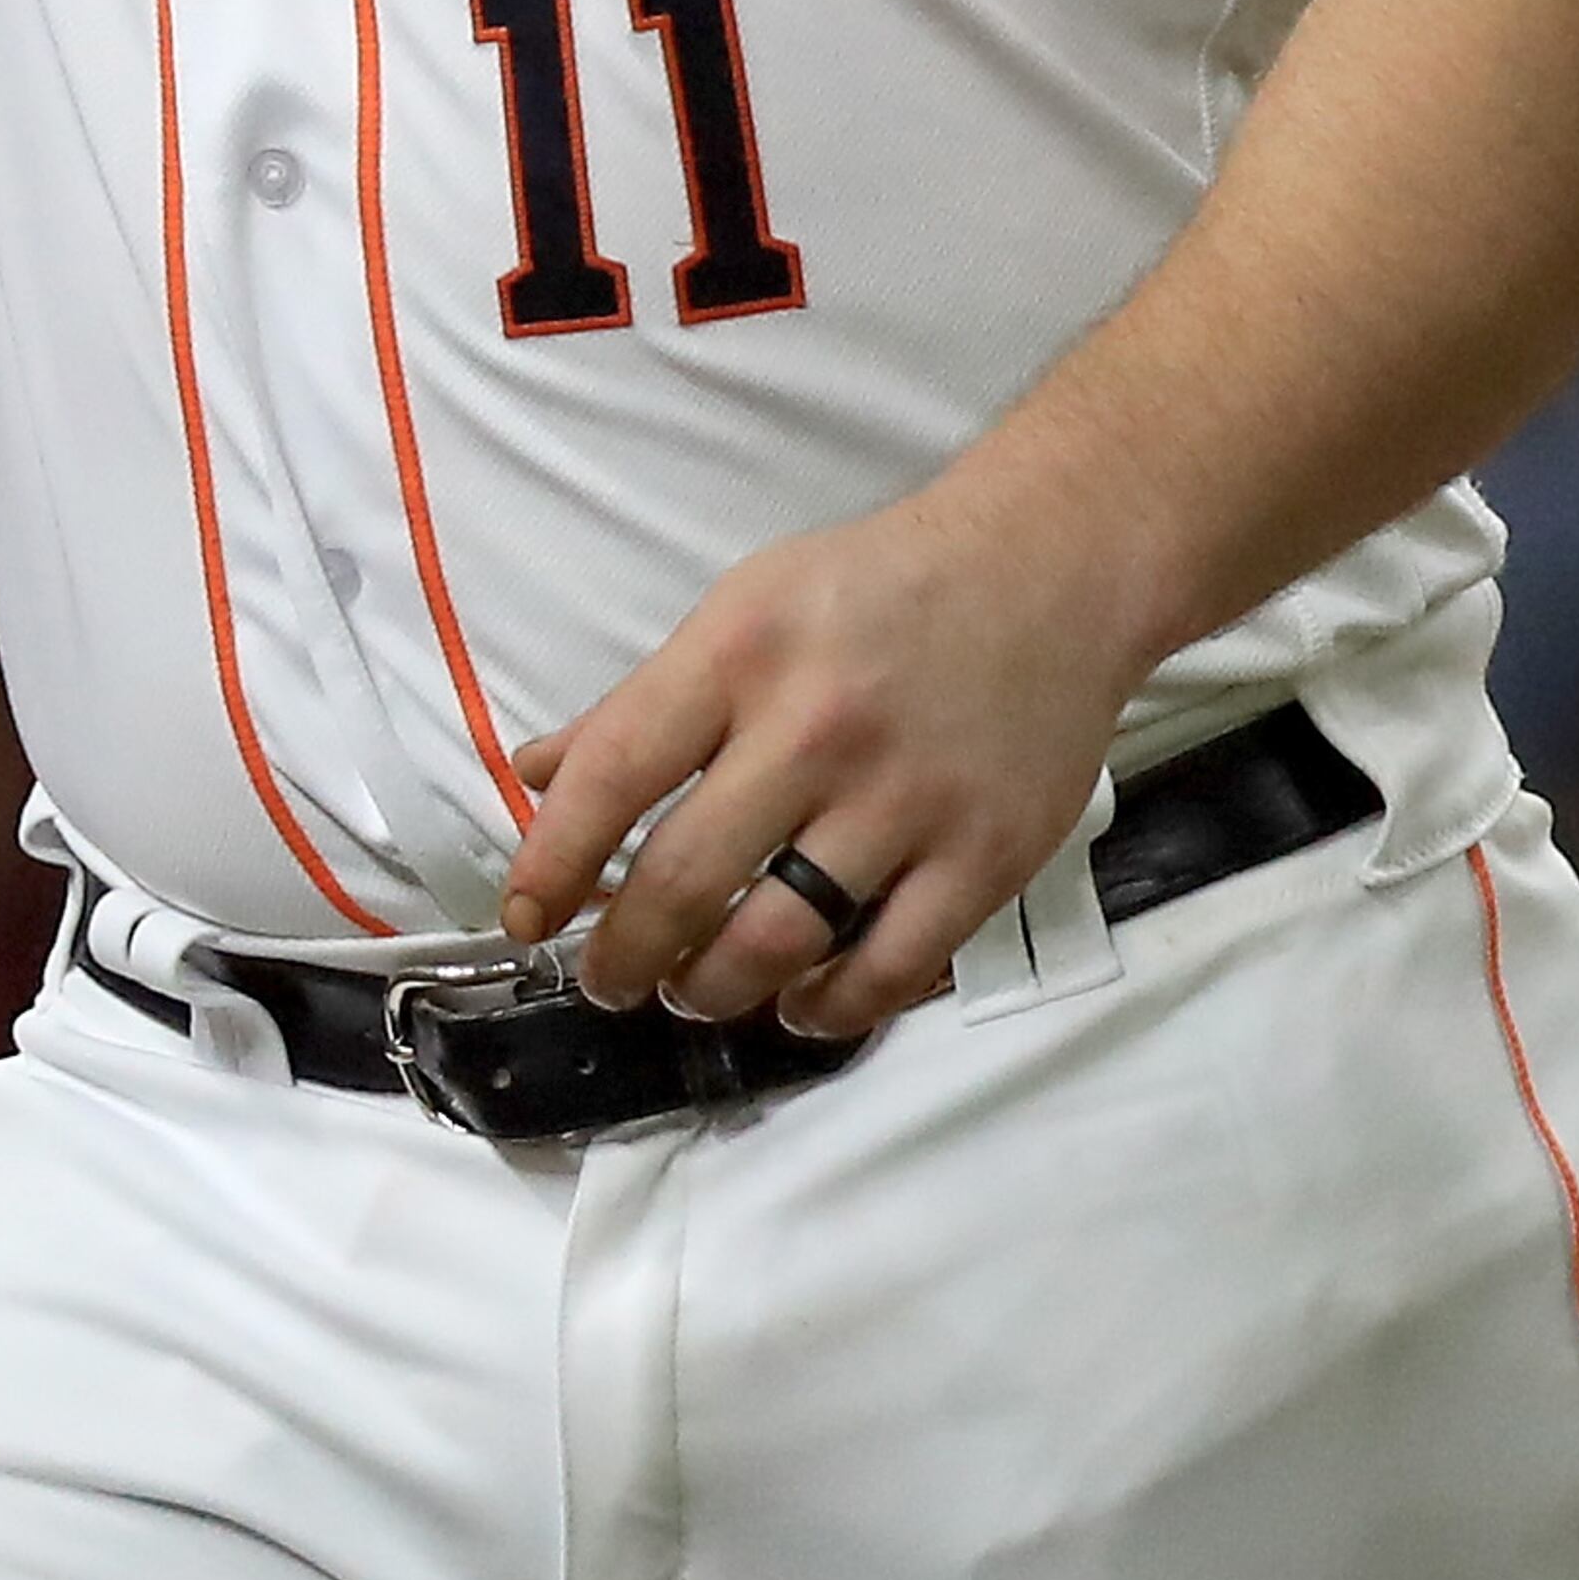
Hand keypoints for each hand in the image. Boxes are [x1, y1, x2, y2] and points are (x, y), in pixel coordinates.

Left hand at [500, 470, 1150, 1038]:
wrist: (1052, 570)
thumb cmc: (879, 589)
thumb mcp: (744, 606)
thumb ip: (642, 702)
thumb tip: (535, 773)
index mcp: (741, 653)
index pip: (613, 775)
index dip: (551, 862)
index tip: (527, 916)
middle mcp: (817, 727)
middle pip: (682, 881)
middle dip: (623, 956)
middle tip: (608, 978)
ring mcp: (907, 798)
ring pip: (776, 942)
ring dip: (709, 990)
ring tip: (690, 990)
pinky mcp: (985, 854)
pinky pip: (888, 969)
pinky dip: (827, 1009)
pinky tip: (797, 1004)